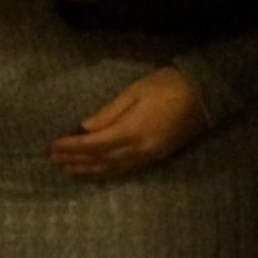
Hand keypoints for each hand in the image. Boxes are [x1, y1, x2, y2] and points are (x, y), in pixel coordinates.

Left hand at [49, 66, 207, 179]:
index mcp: (132, 131)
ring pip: (113, 169)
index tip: (52, 146)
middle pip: (101, 161)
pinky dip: (107, 172)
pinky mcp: (157, 158)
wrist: (204, 95)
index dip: (72, 147)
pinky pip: (126, 169)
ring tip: (69, 170)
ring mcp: (149, 157)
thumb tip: (85, 128)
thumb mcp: (134, 92)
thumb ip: (110, 113)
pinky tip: (97, 172)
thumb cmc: (166, 85)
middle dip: (76, 161)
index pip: (94, 144)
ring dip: (89, 171)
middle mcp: (139, 150)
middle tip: (53, 162)